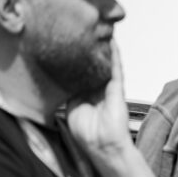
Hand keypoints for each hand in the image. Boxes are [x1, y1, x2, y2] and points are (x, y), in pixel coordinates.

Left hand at [66, 40, 131, 161]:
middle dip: (89, 50)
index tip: (68, 43)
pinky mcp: (116, 89)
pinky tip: (111, 42)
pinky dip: (114, 55)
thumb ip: (68, 92)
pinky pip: (115, 69)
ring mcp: (107, 88)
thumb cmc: (87, 134)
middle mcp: (96, 89)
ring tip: (101, 31)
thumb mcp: (70, 108)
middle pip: (92, 64)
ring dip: (104, 48)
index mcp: (84, 94)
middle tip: (85, 31)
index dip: (74, 59)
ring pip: (105, 63)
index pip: (78, 72)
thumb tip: (61, 75)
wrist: (103, 146)